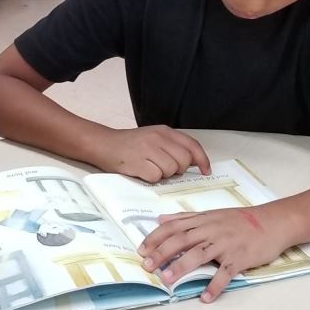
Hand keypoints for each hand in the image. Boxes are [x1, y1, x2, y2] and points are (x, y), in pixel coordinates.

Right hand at [90, 125, 210, 182]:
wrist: (104, 144)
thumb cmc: (131, 144)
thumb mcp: (153, 137)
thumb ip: (172, 146)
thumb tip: (192, 163)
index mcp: (165, 131)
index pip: (192, 145)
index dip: (202, 159)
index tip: (206, 171)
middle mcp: (158, 138)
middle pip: (183, 160)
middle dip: (178, 169)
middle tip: (164, 168)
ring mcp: (147, 149)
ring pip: (170, 170)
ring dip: (163, 175)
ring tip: (150, 168)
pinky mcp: (137, 162)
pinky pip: (155, 177)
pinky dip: (150, 179)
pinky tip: (141, 172)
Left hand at [138, 205, 292, 302]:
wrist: (273, 222)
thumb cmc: (242, 220)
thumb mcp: (212, 214)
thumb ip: (186, 217)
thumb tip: (161, 219)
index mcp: (204, 220)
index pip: (174, 227)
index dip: (156, 238)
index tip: (142, 250)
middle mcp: (212, 230)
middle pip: (182, 240)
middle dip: (162, 253)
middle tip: (148, 266)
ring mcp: (226, 244)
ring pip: (200, 254)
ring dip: (181, 267)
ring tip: (167, 280)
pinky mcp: (240, 258)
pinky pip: (226, 273)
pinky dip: (215, 286)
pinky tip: (205, 297)